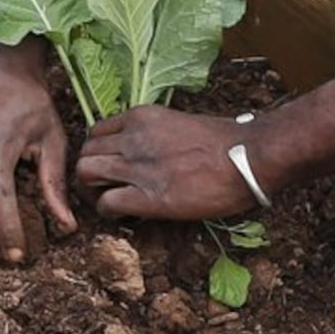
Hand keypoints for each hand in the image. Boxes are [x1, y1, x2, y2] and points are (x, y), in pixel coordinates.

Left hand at [75, 106, 268, 223]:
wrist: (249, 156)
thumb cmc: (227, 141)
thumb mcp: (181, 122)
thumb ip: (157, 133)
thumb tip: (151, 150)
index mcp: (142, 117)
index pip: (97, 131)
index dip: (99, 151)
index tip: (111, 165)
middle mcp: (132, 137)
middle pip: (85, 152)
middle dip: (89, 173)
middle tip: (103, 188)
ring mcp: (137, 165)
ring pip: (85, 174)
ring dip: (92, 192)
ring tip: (109, 202)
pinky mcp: (146, 196)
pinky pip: (106, 203)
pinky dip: (108, 212)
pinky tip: (124, 216)